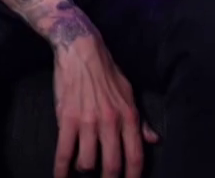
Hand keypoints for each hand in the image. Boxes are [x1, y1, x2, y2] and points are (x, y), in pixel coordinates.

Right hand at [52, 26, 157, 177]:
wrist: (82, 50)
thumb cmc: (108, 72)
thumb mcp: (129, 94)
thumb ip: (141, 121)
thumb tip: (153, 140)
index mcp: (129, 116)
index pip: (136, 157)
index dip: (133, 177)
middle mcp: (111, 122)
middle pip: (112, 166)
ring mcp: (88, 121)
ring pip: (87, 163)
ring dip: (85, 170)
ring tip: (83, 169)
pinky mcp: (67, 119)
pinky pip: (64, 152)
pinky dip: (61, 170)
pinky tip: (61, 177)